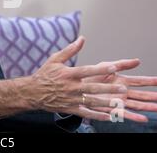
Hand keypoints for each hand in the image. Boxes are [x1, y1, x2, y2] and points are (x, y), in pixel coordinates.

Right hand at [0, 36, 134, 120]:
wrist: (33, 92)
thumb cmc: (45, 74)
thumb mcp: (55, 59)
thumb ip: (70, 49)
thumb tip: (82, 39)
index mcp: (68, 74)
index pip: (87, 71)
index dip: (100, 70)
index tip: (114, 68)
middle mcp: (71, 87)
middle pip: (92, 88)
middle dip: (108, 89)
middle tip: (123, 88)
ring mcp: (71, 99)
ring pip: (91, 101)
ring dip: (106, 102)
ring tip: (120, 102)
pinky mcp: (70, 108)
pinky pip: (85, 113)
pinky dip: (97, 115)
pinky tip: (109, 116)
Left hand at [81, 59, 156, 121]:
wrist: (78, 86)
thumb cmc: (91, 74)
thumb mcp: (106, 66)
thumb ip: (122, 64)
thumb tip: (138, 61)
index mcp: (122, 81)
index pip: (139, 81)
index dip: (151, 81)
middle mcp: (122, 92)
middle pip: (141, 94)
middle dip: (153, 96)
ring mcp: (118, 101)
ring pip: (136, 104)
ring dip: (147, 107)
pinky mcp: (111, 109)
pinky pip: (124, 114)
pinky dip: (134, 116)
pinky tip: (143, 119)